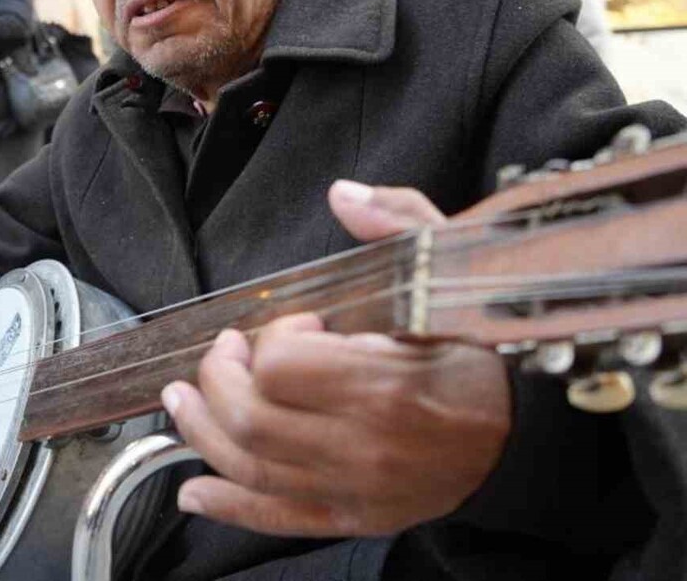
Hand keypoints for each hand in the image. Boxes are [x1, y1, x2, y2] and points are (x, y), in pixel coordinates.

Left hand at [162, 181, 509, 536]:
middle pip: (249, 420)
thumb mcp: (452, 274)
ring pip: (248, 467)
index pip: (281, 367)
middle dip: (218, 379)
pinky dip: (228, 505)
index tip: (298, 324)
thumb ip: (400, 224)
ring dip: (199, 431)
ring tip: (182, 399)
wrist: (528, 436)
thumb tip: (343, 194)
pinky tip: (194, 489)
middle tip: (226, 353)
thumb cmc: (483, 354)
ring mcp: (357, 490)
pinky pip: (277, 518)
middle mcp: (365, 448)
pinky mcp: (354, 516)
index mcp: (387, 386)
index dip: (274, 338)